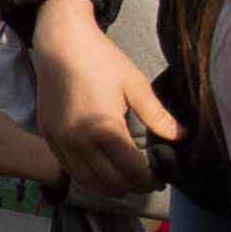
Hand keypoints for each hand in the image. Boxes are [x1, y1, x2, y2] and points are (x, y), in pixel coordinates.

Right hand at [28, 0, 176, 199]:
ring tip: (126, 183)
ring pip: (87, 181)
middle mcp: (80, 141)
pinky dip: (87, 177)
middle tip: (148, 182)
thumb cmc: (101, 60)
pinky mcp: (49, 136)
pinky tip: (100, 172)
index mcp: (105, 129)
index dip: (150, 180)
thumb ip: (158, 115)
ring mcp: (61, 141)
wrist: (61, 43)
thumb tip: (182, 137)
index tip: (160, 178)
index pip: (132, 171)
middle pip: (111, 181)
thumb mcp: (135, 84)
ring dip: (109, 188)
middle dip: (133, 186)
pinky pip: (68, 169)